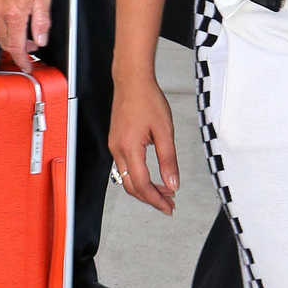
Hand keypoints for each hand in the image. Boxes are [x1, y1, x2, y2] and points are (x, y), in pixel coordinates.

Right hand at [0, 0, 51, 73]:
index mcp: (14, 15)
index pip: (16, 46)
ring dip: (7, 39)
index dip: (21, 60)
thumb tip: (40, 40)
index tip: (26, 66)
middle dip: (18, 49)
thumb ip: (42, 22)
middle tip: (30, 45)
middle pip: (5, 43)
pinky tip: (7, 25)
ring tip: (20, 34)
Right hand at [109, 76, 178, 215]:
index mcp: (129, 148)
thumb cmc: (147, 99)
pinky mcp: (116, 142)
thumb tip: (172, 182)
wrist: (132, 81)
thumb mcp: (164, 131)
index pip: (142, 184)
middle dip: (150, 198)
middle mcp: (117, 150)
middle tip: (169, 203)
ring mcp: (114, 146)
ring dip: (145, 188)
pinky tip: (153, 176)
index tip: (169, 207)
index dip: (156, 200)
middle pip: (131, 186)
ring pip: (127, 178)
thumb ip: (168, 160)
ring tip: (165, 191)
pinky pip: (125, 167)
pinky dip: (139, 177)